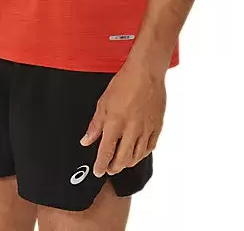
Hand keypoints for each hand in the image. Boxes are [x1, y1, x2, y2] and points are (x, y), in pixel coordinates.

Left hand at [79, 60, 165, 176]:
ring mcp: (146, 129)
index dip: (100, 165)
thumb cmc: (124, 83)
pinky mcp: (157, 126)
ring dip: (128, 163)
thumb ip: (95, 125)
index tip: (98, 171)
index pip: (106, 152)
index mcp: (115, 124)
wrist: (146, 72)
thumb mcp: (103, 103)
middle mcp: (131, 130)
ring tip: (122, 163)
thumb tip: (86, 141)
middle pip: (122, 159)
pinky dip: (142, 154)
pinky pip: (150, 147)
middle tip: (109, 169)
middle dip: (114, 167)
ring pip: (137, 156)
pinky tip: (137, 154)